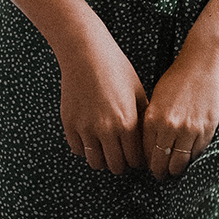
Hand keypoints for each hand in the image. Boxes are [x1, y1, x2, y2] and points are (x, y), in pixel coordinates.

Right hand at [58, 30, 148, 174]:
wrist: (85, 53)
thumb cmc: (114, 66)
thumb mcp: (137, 89)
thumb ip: (143, 115)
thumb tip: (148, 133)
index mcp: (127, 122)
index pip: (135, 159)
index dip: (138, 161)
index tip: (136, 157)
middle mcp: (106, 130)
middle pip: (116, 166)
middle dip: (122, 163)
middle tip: (122, 155)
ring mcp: (85, 129)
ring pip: (95, 163)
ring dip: (103, 159)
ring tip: (106, 149)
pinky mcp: (70, 124)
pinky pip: (78, 150)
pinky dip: (85, 149)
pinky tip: (91, 138)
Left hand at [143, 43, 218, 179]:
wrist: (204, 62)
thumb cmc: (180, 76)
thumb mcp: (157, 96)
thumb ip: (153, 119)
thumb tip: (149, 142)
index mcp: (153, 117)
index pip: (146, 152)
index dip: (147, 162)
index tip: (150, 165)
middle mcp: (169, 127)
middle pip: (160, 162)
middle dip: (160, 171)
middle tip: (161, 173)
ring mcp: (188, 131)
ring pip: (179, 164)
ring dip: (176, 169)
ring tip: (175, 169)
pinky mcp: (206, 131)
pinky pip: (196, 154)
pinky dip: (192, 158)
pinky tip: (189, 156)